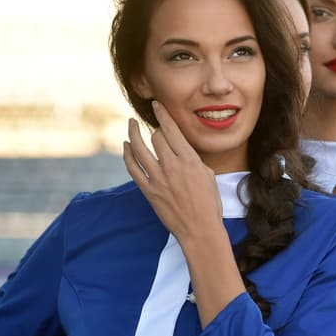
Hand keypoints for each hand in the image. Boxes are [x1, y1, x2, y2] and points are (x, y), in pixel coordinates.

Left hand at [123, 103, 223, 243]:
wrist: (200, 230)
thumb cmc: (209, 204)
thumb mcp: (208, 176)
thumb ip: (194, 160)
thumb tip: (182, 151)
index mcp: (190, 160)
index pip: (172, 130)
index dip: (162, 114)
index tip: (157, 105)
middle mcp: (172, 166)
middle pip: (156, 137)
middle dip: (154, 129)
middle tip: (153, 127)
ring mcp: (158, 178)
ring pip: (139, 148)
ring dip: (133, 134)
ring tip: (131, 125)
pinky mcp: (148, 190)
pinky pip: (133, 168)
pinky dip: (128, 155)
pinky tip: (126, 147)